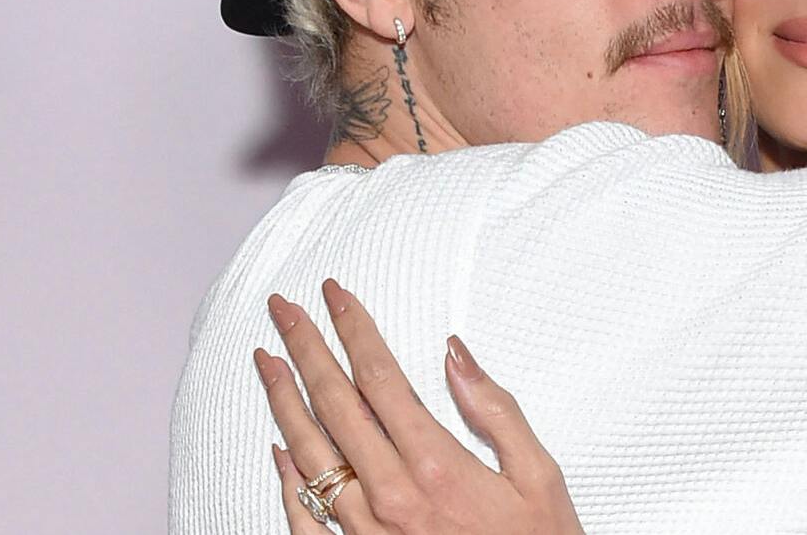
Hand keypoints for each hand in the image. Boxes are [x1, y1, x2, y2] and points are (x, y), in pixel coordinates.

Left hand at [255, 279, 585, 533]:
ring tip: (267, 361)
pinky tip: (277, 450)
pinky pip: (306, 518)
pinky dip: (286, 480)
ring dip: (284, 401)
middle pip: (335, 405)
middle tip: (284, 309)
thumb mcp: (540, 477)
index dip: (354, 330)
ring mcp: (366, 532)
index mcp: (437, 466)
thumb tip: (456, 354)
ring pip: (310, 453)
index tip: (335, 295)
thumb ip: (496, 411)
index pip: (381, 379)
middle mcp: (391, 495)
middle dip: (306, 349)